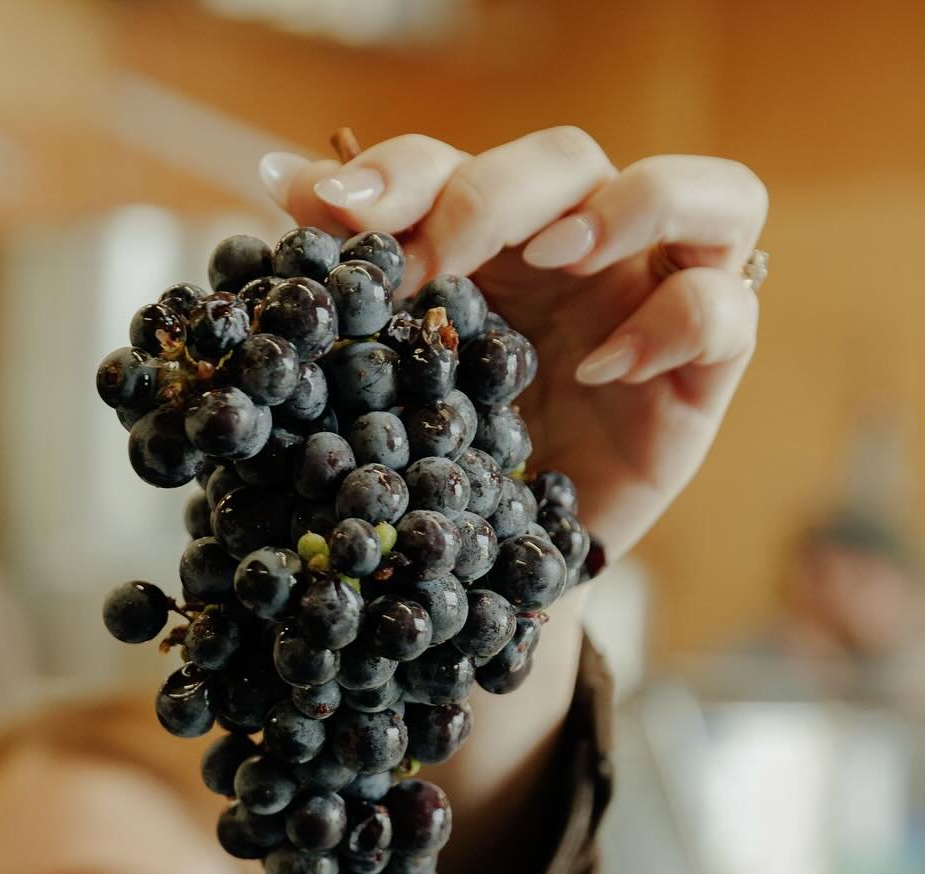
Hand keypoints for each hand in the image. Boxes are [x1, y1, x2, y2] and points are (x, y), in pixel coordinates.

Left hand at [264, 129, 767, 562]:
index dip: (400, 175)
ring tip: (557, 253)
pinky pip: (727, 310)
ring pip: (713, 193)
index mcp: (494, 245)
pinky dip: (673, 322)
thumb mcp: (397, 389)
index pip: (455, 166)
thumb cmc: (452, 469)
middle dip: (496, 194)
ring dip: (632, 206)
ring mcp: (657, 303)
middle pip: (570, 160)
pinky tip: (601, 367)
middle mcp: (585, 254)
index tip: (339, 217)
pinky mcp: (707, 374)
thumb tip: (289, 182)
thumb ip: (357, 295)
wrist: (493, 571)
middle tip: (434, 259)